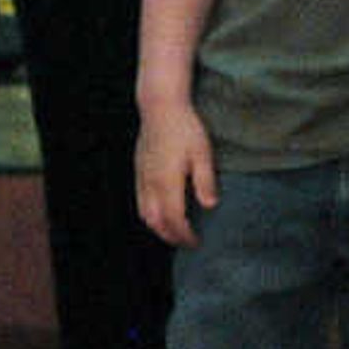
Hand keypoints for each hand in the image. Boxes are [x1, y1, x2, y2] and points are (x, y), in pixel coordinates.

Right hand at [134, 104, 217, 247]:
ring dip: (159, 228)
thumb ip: (205, 181)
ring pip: (145, 214)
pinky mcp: (138, 170)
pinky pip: (140, 201)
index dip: (185, 235)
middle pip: (156, 222)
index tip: (197, 242)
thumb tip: (210, 206)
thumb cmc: (185, 128)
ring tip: (175, 231)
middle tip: (187, 242)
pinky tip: (162, 212)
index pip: (174, 219)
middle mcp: (150, 183)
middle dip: (171, 236)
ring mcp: (142, 177)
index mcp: (167, 182)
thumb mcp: (202, 153)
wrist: (160, 106)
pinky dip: (150, 214)